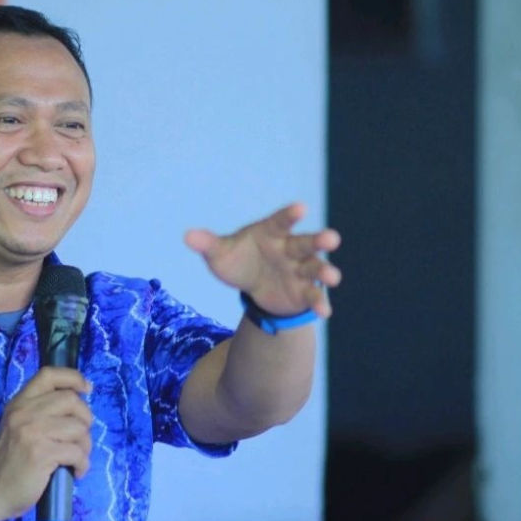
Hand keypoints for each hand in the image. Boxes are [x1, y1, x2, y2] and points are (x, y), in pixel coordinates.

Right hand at [0, 367, 92, 520]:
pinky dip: (83, 464)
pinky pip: (77, 452)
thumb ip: (40, 411)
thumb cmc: (10, 461)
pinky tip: (75, 471)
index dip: (73, 377)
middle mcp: (24, 413)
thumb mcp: (18, 426)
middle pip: (71, 400)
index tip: (87, 388)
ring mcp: (32, 433)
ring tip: (76, 458)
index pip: (49, 374)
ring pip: (78, 428)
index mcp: (19, 403)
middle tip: (80, 437)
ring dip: (85, 446)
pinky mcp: (41, 454)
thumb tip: (77, 401)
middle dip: (85, 418)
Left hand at [184, 202, 340, 317]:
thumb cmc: (238, 261)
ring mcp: (300, 270)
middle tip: (333, 238)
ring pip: (315, 268)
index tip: (301, 208)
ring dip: (325, 272)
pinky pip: (313, 296)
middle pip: (306, 243)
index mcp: (272, 233)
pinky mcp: (303, 291)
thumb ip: (208, 244)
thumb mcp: (220, 254)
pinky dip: (319, 302)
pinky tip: (324, 311)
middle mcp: (290, 249)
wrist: (251, 288)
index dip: (291, 214)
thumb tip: (188, 236)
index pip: (282, 221)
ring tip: (332, 277)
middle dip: (319, 241)